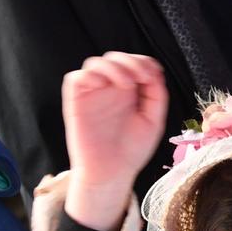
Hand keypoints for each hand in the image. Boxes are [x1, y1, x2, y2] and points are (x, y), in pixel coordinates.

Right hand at [61, 52, 168, 230]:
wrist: (112, 172)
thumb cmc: (131, 150)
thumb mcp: (153, 121)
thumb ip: (156, 95)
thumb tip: (154, 71)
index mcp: (129, 93)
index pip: (133, 63)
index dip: (143, 62)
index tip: (152, 76)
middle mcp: (110, 90)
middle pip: (115, 58)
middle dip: (130, 61)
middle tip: (141, 77)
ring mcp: (93, 95)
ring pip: (95, 63)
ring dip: (113, 66)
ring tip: (126, 84)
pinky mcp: (77, 102)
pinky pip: (75, 78)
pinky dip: (90, 75)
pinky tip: (105, 86)